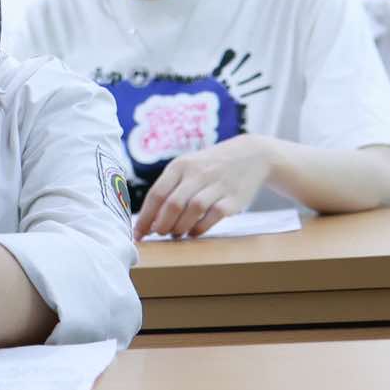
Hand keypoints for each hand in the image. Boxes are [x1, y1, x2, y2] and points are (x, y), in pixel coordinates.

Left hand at [136, 135, 274, 238]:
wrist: (251, 155)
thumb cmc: (209, 166)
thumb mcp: (187, 166)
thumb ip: (170, 188)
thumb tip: (149, 219)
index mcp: (180, 166)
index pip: (157, 193)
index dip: (145, 216)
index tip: (138, 233)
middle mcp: (197, 173)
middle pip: (173, 204)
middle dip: (161, 224)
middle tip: (158, 234)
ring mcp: (217, 185)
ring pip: (192, 210)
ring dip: (179, 227)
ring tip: (174, 234)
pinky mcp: (233, 198)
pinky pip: (213, 216)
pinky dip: (200, 228)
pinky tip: (193, 233)